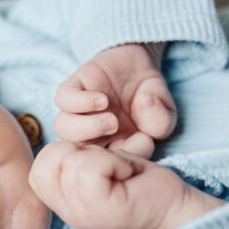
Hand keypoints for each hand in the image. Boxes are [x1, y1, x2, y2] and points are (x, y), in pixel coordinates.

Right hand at [29, 141, 222, 228]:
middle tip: (108, 165)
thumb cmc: (139, 182)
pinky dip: (113, 161)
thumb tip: (64, 146)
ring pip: (71, 162)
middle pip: (48, 161)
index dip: (64, 152)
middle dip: (78, 150)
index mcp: (64, 202)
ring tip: (119, 170)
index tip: (96, 162)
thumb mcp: (98, 165)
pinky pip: (89, 169)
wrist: (174, 207)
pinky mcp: (100, 208)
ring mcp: (81, 213)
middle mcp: (67, 211)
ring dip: (101, 155)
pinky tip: (127, 173)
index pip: (37, 169)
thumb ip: (73, 160)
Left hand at [54, 43, 175, 158]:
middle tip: (121, 137)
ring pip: (64, 128)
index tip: (143, 143)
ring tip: (111, 120)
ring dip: (86, 128)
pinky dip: (80, 102)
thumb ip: (161, 121)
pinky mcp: (74, 88)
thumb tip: (145, 106)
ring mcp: (80, 111)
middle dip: (96, 151)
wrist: (137, 64)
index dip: (122, 159)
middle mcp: (90, 133)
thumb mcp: (165, 111)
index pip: (105, 165)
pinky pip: (63, 99)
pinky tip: (102, 100)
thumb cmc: (150, 95)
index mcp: (109, 147)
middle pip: (76, 152)